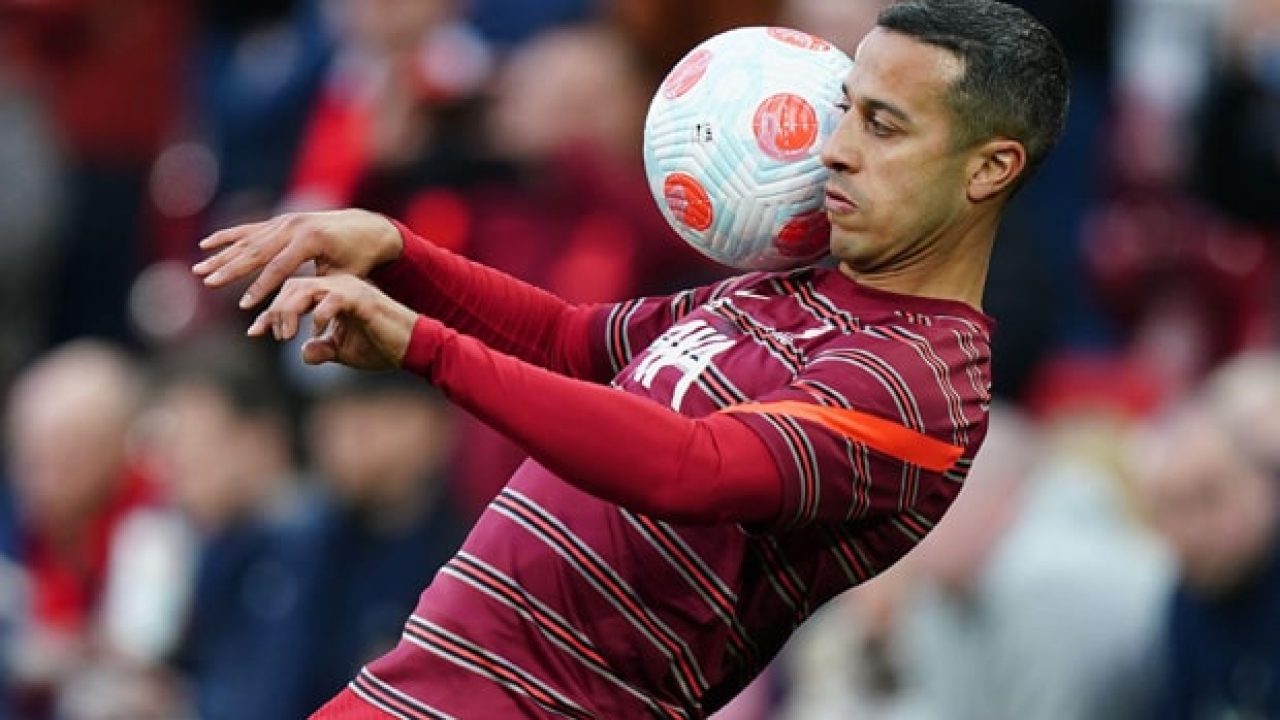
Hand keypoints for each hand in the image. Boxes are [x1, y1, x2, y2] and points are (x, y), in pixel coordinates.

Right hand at [193, 209, 403, 309]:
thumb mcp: (346, 277)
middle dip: (230, 270)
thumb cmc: (359, 260)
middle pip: (256, 251)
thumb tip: (311, 321)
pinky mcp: (280, 221)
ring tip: (198, 270)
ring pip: (248, 240)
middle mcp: (294, 226)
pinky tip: (206, 245)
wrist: (368, 228)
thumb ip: (324, 293)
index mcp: (311, 240)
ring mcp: (285, 221)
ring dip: (221, 256)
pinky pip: (249, 230)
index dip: (261, 289)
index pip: (279, 268)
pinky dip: (227, 237)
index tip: (244, 307)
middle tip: (207, 284)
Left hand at [248, 275, 417, 370]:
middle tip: (276, 336)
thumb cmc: (381, 347)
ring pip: (305, 288)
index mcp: (331, 294)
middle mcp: (337, 286)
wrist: (412, 347)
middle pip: (292, 286)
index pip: (292, 297)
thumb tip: (304, 353)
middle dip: (276, 311)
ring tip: (287, 335)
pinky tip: (316, 331)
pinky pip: (330, 299)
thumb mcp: (343, 351)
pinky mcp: (361, 299)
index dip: (271, 315)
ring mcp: (349, 290)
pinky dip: (318, 314)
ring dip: (289, 311)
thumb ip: (323, 349)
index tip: (255, 332)